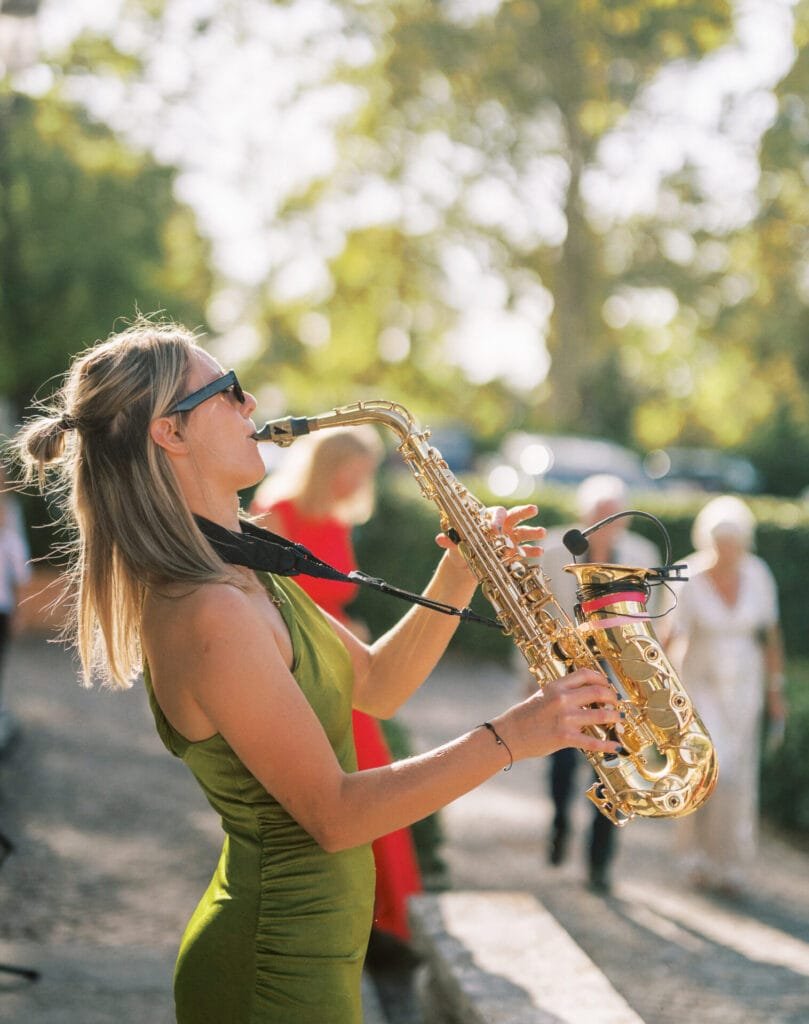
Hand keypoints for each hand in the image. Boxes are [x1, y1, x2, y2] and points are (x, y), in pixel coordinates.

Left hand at [435, 504, 545, 568]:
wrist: (468, 563)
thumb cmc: (462, 547)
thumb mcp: (456, 545)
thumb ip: (450, 541)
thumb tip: (440, 539)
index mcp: (487, 520)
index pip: (494, 513)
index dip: (496, 519)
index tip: (496, 528)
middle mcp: (501, 526)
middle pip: (514, 515)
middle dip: (524, 512)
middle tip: (534, 509)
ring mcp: (509, 538)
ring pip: (523, 532)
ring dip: (533, 532)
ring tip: (542, 533)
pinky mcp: (514, 552)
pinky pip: (525, 550)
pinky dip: (532, 551)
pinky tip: (539, 553)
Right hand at [493, 669, 621, 762]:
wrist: (510, 734)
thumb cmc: (526, 715)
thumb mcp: (543, 695)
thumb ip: (563, 692)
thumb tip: (586, 694)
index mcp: (556, 686)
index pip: (585, 674)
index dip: (601, 678)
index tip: (607, 684)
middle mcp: (562, 699)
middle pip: (598, 692)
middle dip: (613, 698)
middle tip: (616, 703)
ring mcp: (565, 719)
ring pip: (602, 715)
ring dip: (615, 718)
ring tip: (618, 720)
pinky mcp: (565, 738)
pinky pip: (593, 742)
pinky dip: (607, 745)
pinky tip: (615, 746)